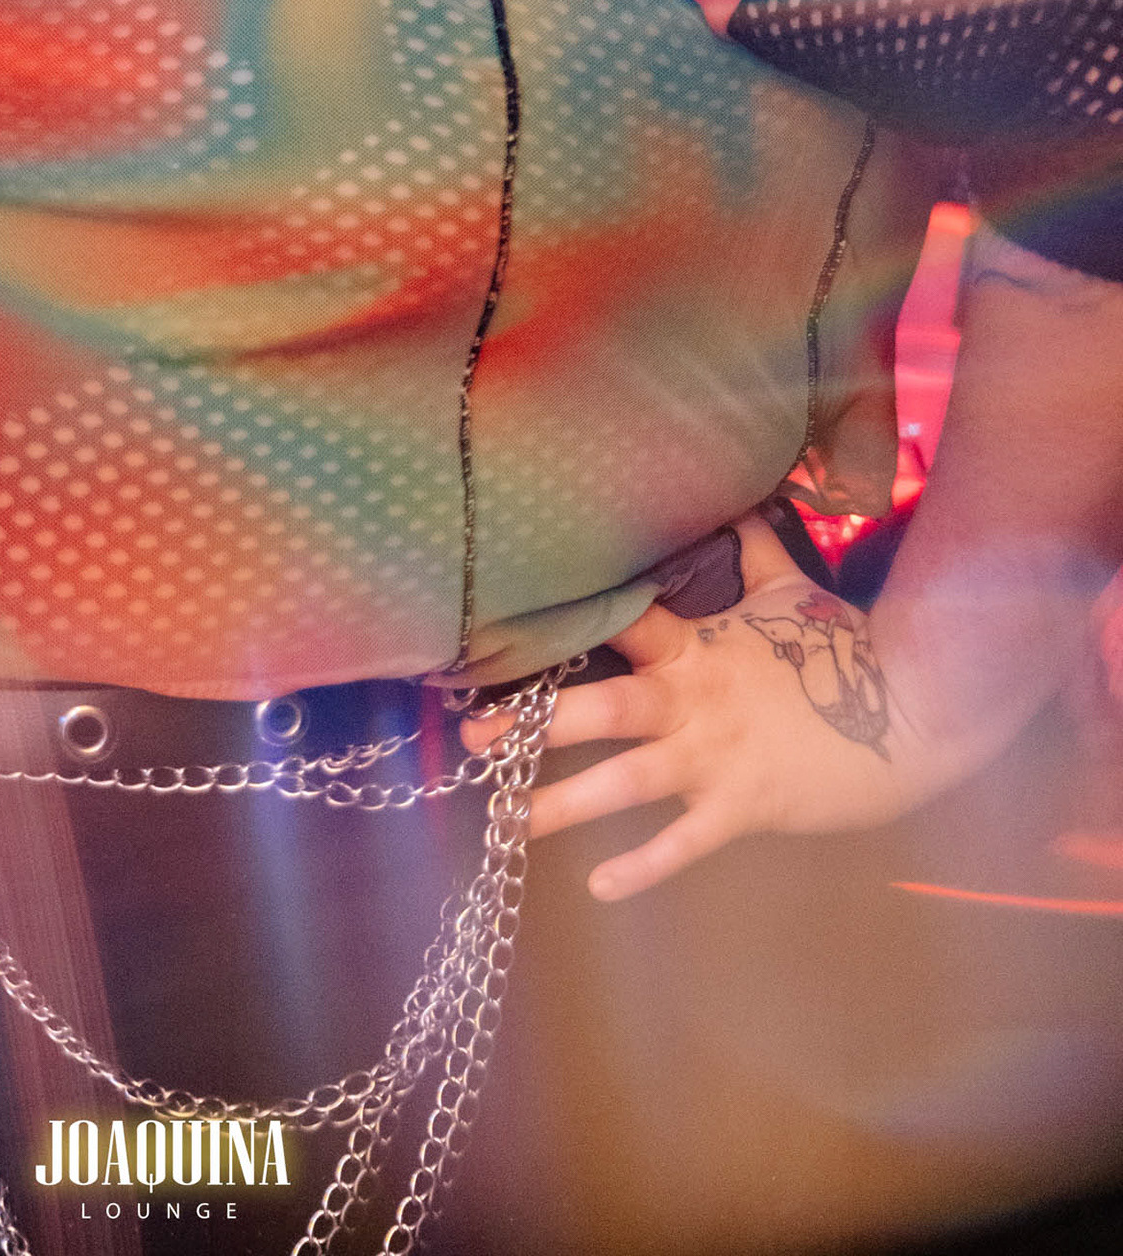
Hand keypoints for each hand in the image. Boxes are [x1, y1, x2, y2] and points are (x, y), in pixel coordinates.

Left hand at [461, 559, 965, 901]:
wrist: (911, 713)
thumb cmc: (845, 649)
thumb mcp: (792, 590)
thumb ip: (753, 550)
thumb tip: (738, 496)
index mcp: (697, 648)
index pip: (619, 626)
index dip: (561, 624)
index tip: (499, 633)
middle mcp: (693, 701)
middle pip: (600, 711)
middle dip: (532, 726)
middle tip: (472, 741)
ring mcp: (715, 758)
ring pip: (624, 782)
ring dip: (563, 803)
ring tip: (506, 820)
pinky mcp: (742, 807)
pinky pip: (682, 842)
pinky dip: (641, 866)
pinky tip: (597, 887)